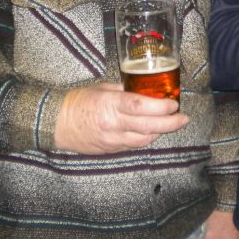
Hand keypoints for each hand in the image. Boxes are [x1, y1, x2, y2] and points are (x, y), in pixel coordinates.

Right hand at [53, 82, 188, 153]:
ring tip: (172, 123)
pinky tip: (154, 131)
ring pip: (144, 139)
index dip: (161, 107)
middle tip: (183, 118)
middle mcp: (113, 124)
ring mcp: (112, 140)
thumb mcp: (102, 88)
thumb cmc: (78, 101)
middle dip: (170, 123)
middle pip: (149, 126)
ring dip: (161, 132)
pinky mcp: (110, 150)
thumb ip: (124, 91)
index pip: (141, 107)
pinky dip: (147, 138)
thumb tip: (145, 91)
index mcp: (110, 104)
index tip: (174, 104)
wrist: (55, 123)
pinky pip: (134, 145)